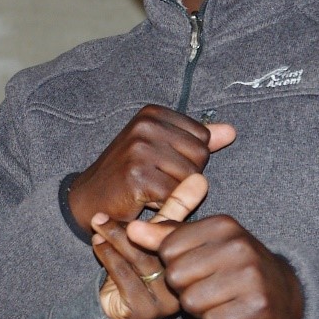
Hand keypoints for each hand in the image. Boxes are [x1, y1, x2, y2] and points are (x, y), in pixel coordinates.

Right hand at [67, 105, 234, 231]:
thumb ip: (195, 140)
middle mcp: (145, 126)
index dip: (188, 159)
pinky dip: (163, 205)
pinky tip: (144, 201)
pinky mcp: (138, 177)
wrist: (88, 199)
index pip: (202, 137)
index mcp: (152, 114)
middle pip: (200, 156)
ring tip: (150, 190)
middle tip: (156, 180)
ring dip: (175, 193)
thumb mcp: (160, 149)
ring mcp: (140, 150)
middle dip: (184, 176)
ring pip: (190, 178)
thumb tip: (231, 131)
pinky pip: (175, 195)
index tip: (160, 164)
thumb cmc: (126, 174)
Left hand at [91, 172, 205, 318]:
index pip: (180, 236)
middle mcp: (187, 285)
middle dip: (128, 230)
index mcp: (198, 264)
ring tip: (97, 225)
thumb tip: (198, 178)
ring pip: (141, 261)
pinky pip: (125, 278)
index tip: (132, 201)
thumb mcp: (160, 237)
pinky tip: (98, 245)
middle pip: (160, 249)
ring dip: (115, 240)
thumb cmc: (141, 268)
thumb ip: (176, 211)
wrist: (118, 313)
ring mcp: (168, 301)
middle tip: (102, 216)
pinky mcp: (146, 310)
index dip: (156, 219)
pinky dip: (109, 258)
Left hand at [124, 213, 304, 318]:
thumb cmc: (235, 265)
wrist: (284, 295)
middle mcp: (239, 247)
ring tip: (221, 299)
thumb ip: (167, 236)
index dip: (175, 264)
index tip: (197, 265)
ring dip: (201, 308)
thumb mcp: (204, 243)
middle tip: (209, 285)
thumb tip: (131, 229)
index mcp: (223, 225)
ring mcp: (251, 278)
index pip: (168, 249)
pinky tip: (234, 313)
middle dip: (185, 288)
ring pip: (191, 302)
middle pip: (176, 276)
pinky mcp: (257, 309)